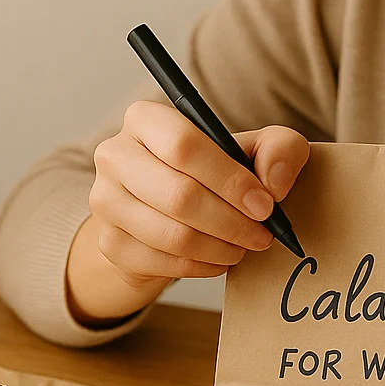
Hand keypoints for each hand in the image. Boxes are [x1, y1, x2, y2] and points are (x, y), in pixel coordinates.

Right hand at [88, 100, 308, 290]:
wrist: (168, 208)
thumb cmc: (215, 171)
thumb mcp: (255, 148)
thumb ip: (280, 149)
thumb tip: (273, 185)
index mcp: (144, 119)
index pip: (185, 146)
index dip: (230, 180)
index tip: (264, 205)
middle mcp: (114, 155)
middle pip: (178, 196)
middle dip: (231, 222)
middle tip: (262, 234)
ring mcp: (105, 201)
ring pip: (172, 235)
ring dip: (220, 247)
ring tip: (244, 245)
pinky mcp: (108, 243)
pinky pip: (162, 263)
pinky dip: (202, 266)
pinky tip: (219, 257)